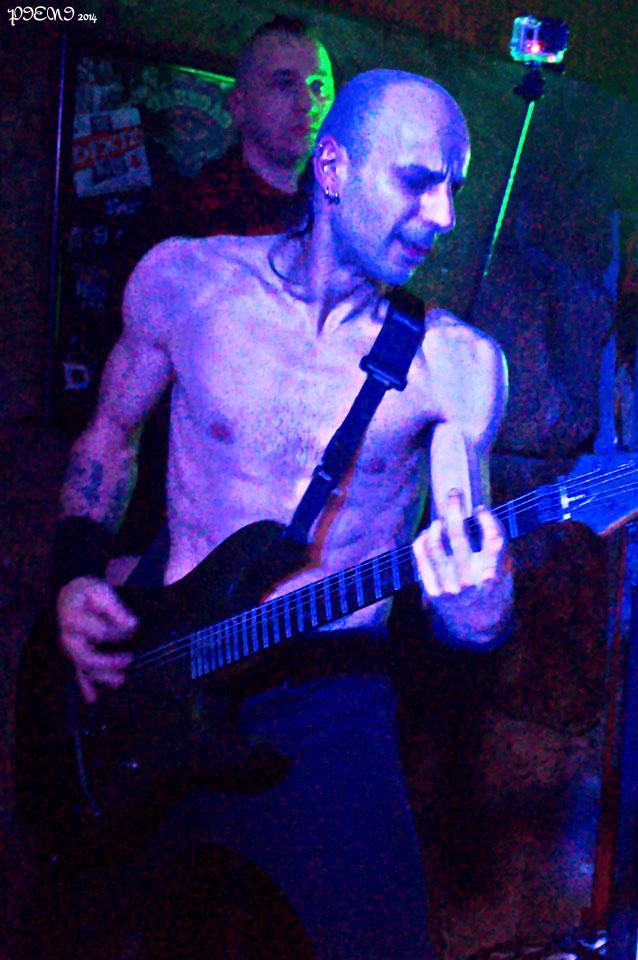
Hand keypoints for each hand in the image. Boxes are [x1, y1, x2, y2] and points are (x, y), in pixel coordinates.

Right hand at [57, 576, 137, 701]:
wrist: (72, 596)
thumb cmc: (88, 593)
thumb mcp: (101, 591)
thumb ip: (115, 608)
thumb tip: (132, 625)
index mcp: (74, 619)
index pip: (100, 632)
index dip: (119, 631)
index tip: (135, 626)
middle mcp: (68, 638)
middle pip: (87, 657)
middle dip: (109, 662)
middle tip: (130, 658)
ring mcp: (71, 650)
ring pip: (84, 669)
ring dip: (102, 677)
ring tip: (121, 680)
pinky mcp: (75, 657)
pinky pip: (78, 674)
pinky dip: (85, 686)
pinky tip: (92, 698)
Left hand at [413, 490, 510, 643]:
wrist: (476, 629)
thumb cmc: (493, 594)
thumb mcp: (506, 575)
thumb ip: (498, 550)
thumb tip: (483, 516)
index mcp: (493, 573)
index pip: (492, 538)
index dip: (486, 519)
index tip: (480, 508)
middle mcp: (470, 578)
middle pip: (458, 535)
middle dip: (454, 509)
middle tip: (453, 494)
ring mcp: (449, 585)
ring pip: (435, 545)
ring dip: (436, 525)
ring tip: (440, 518)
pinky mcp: (433, 591)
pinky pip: (421, 559)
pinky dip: (422, 542)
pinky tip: (427, 534)